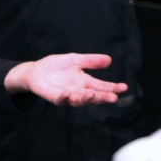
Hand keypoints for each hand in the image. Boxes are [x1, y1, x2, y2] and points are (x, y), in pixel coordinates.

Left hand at [5, 53, 124, 106]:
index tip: (123, 87)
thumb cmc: (57, 66)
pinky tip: (69, 94)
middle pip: (93, 96)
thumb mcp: (75, 60)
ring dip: (85, 99)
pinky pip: (60, 99)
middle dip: (103, 97)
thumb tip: (109, 59)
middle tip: (113, 98)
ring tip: (92, 94)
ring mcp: (67, 95)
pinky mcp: (54, 97)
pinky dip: (65, 98)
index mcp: (85, 82)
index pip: (102, 86)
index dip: (112, 88)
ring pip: (79, 100)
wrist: (36, 71)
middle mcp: (78, 91)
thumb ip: (90, 61)